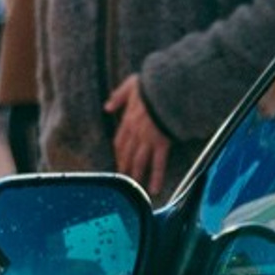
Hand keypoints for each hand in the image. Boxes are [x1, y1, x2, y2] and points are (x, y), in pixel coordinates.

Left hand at [105, 74, 171, 196]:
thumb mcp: (130, 86)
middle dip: (124, 167)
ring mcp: (148, 140)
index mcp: (128, 120)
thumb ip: (118, 97)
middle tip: (123, 179)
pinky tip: (153, 189)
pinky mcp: (162, 144)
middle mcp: (135, 133)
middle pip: (127, 154)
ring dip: (136, 175)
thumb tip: (107, 107)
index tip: (118, 159)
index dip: (118, 152)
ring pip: (139, 161)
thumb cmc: (152, 85)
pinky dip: (155, 177)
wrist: (167, 89)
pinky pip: (158, 164)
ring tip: (135, 187)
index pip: (120, 140)